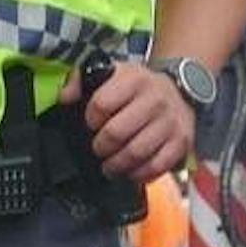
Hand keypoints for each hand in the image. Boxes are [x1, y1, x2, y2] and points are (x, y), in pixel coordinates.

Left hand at [60, 61, 195, 182]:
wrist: (180, 91)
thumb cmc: (138, 88)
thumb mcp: (112, 72)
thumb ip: (81, 80)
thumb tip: (65, 97)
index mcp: (133, 79)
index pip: (101, 104)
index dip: (91, 119)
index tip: (91, 124)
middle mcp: (154, 99)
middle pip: (117, 133)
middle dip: (101, 147)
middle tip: (98, 149)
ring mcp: (170, 122)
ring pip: (136, 153)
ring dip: (116, 165)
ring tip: (109, 166)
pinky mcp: (180, 142)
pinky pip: (156, 166)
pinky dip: (139, 174)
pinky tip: (130, 171)